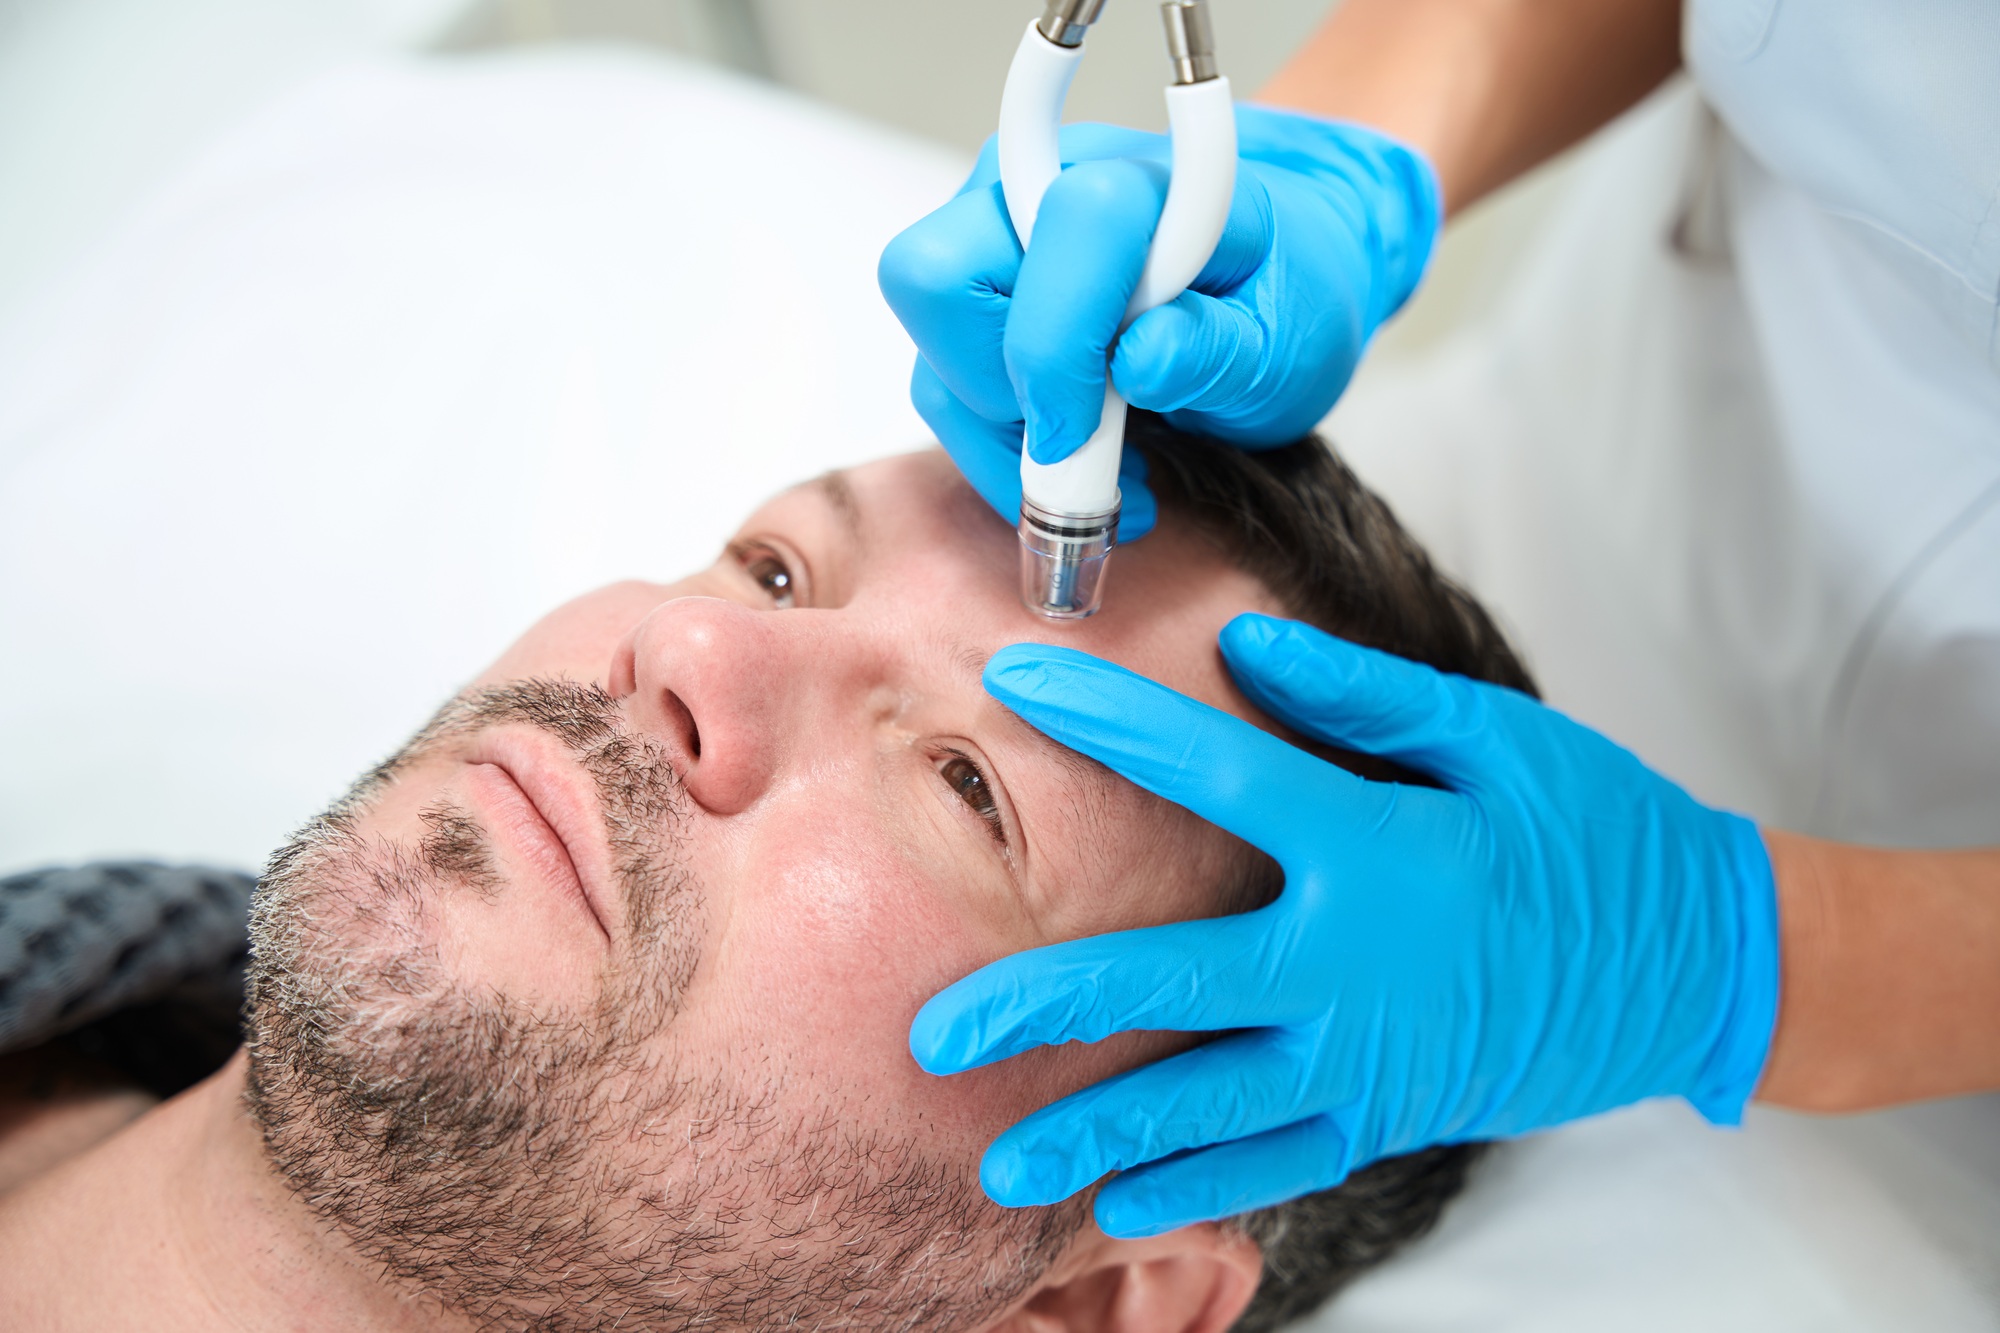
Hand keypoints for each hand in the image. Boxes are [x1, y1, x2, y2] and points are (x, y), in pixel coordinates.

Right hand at [878, 108, 1439, 537]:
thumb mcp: (1290, 344)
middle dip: (994, 389)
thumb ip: (1218, 349)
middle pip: (935, 278)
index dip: (1055, 353)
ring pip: (930, 346)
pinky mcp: (975, 288)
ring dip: (1000, 433)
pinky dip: (996, 439)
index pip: (1058, 236)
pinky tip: (1077, 456)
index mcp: (1135, 179)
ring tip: (1101, 468)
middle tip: (1083, 441)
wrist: (1281, 265)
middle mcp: (1038, 183)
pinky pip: (941, 378)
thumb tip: (1139, 361)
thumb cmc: (1288, 291)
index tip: (1087, 439)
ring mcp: (993, 231)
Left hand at [911, 614, 1779, 1237]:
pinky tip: (1114, 1207)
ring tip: (997, 1168)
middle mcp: (1353, 964)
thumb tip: (1247, 646)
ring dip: (1093, 1135)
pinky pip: (1274, 1160)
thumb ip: (1366, 697)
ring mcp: (1368, 1057)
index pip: (1212, 772)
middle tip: (931, 1033)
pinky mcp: (1389, 1116)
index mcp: (1375, 848)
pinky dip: (1192, 1187)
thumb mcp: (1500, 742)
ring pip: (1203, 1104)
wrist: (1705, 970)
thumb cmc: (1601, 832)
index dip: (1106, 721)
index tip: (1010, 685)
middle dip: (1037, 1005)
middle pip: (1164, 984)